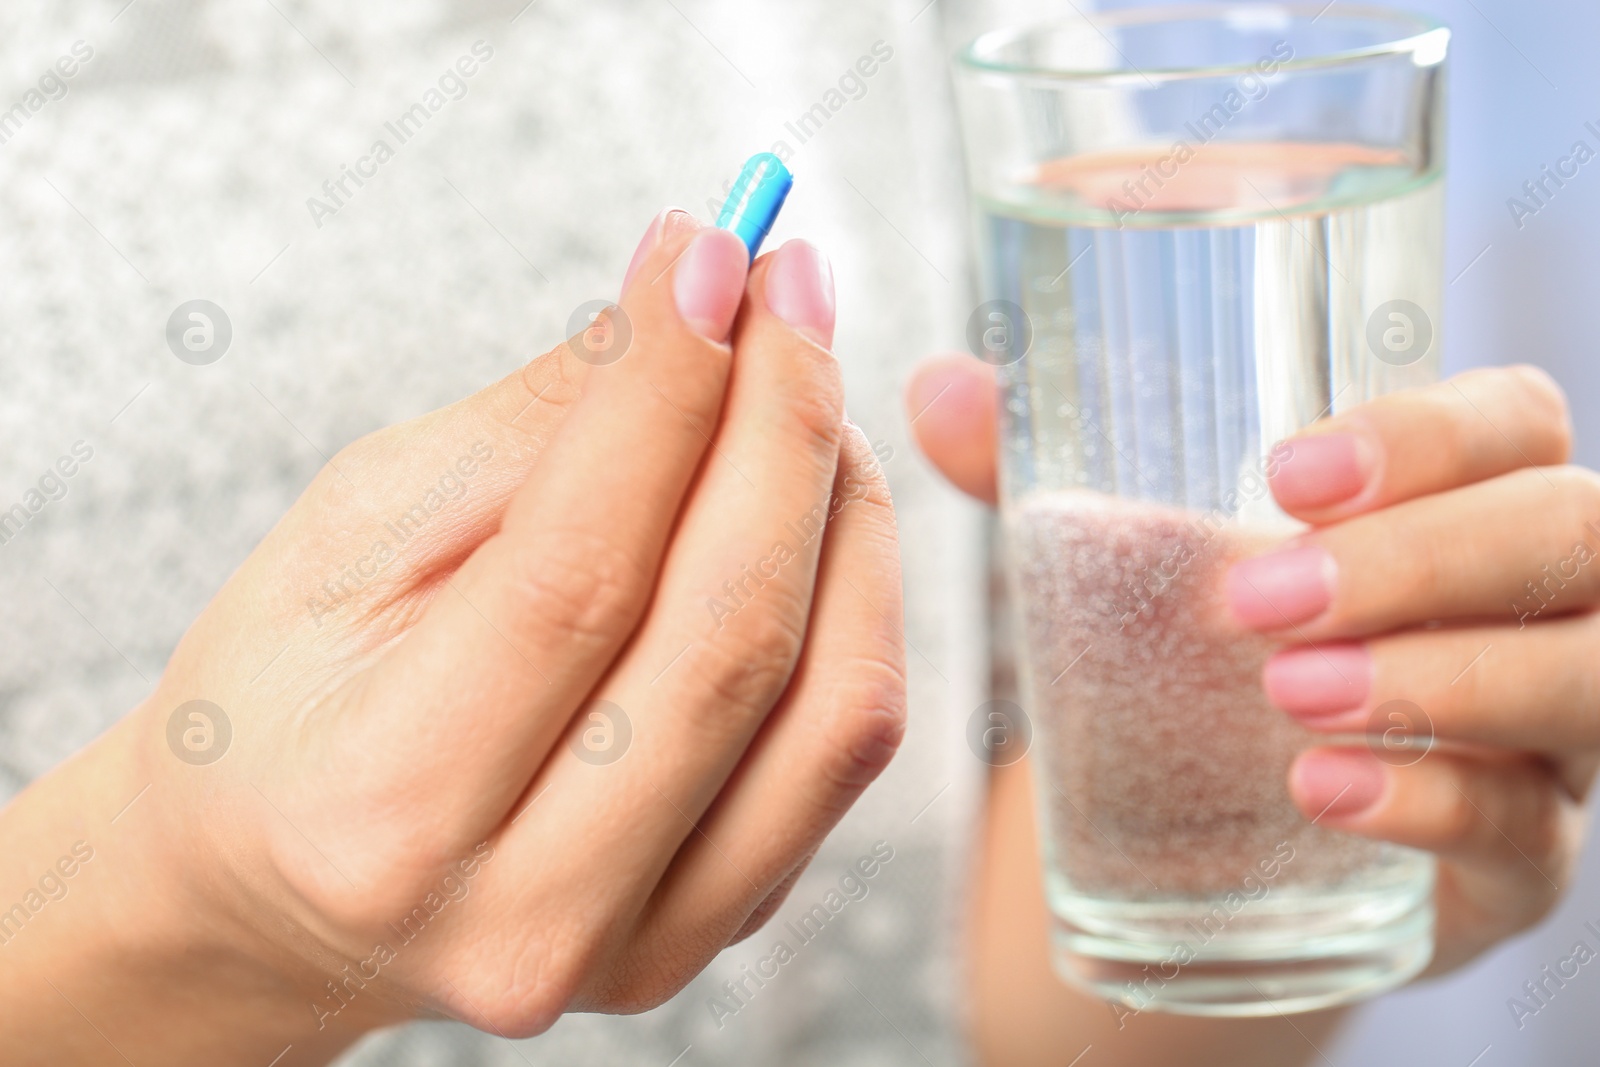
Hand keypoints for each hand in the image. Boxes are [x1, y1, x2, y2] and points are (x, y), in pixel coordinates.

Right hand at [1, 211, 904, 1064]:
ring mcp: (639, 948)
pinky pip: (843, 752)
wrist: (281, 888)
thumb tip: (689, 306)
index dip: (666, 387)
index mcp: (387, 808)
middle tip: (788, 292)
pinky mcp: (711, 935)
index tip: (711, 254)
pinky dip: (859, 602)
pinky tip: (814, 507)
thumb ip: (534, 430)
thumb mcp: (352, 538)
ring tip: (804, 390)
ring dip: (846, 508)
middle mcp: (528, 914)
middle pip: (728, 635)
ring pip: (832, 703)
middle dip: (784, 424)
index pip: (578, 566)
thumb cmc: (287, 704)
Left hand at [906, 355, 1589, 976]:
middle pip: (1570, 536)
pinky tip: (1321, 792)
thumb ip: (1043, 473)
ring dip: (1438, 678)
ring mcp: (1546, 735)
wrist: (1205, 838)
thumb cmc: (1191, 663)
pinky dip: (1430, 800)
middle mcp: (1536, 604)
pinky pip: (1527, 827)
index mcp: (1459, 499)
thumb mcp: (1130, 562)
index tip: (1289, 473)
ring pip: (1581, 677)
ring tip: (1289, 694)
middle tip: (1257, 598)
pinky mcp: (1520, 859)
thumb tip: (936, 385)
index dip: (1431, 433)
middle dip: (1420, 559)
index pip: (1513, 424)